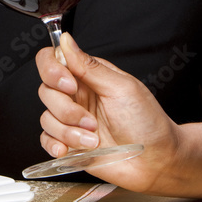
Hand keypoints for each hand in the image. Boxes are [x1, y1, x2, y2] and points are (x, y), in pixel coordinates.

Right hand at [36, 33, 182, 192]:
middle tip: (90, 120)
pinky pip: (46, 140)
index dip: (52, 70)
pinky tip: (70, 150)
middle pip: (46, 91)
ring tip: (93, 139)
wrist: (156, 161)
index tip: (69, 85)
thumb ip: (89, 66)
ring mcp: (72, 120)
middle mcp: (77, 96)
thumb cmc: (147, 122)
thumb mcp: (121, 88)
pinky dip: (55, 145)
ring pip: (46, 118)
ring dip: (68, 131)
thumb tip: (66, 40)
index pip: (52, 60)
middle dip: (65, 109)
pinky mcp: (69, 143)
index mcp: (88, 76)